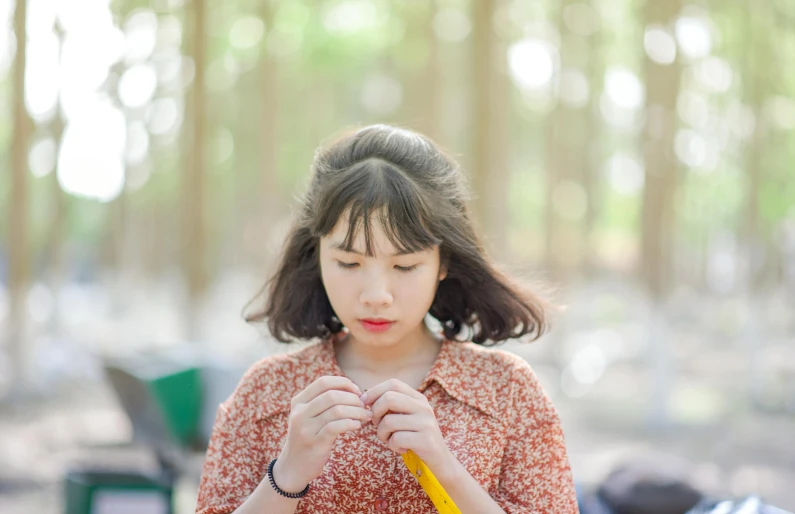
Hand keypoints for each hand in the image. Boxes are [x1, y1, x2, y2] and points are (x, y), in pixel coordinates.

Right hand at [275, 376, 371, 492]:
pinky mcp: (315, 443)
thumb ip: (324, 402)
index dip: (343, 383)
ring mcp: (306, 428)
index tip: (356, 391)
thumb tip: (355, 391)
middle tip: (364, 405)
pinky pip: (337, 427)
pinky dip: (351, 423)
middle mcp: (299, 413)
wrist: (292, 467)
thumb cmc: (308, 438)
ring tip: (365, 416)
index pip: (323, 382)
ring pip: (337, 410)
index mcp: (298, 401)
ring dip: (357, 411)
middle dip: (353, 398)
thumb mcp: (308, 416)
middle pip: (332, 395)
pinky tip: (357, 425)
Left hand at [362, 379, 453, 471]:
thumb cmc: (415, 437)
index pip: (393, 384)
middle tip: (377, 424)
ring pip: (389, 421)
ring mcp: (426, 423)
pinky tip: (400, 448)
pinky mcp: (425, 440)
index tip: (364, 402)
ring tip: (389, 440)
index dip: (375, 391)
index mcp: (419, 398)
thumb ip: (392, 406)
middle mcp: (424, 407)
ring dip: (382, 433)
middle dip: (375, 412)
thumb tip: (365, 399)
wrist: (440, 460)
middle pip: (389, 398)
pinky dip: (392, 445)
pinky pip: (397, 439)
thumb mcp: (407, 417)